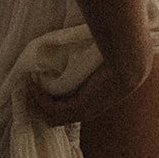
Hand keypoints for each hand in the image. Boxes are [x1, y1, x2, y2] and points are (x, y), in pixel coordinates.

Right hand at [26, 59, 148, 126]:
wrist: (130, 58)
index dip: (51, 100)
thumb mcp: (99, 56)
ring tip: (28, 86)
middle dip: (39, 105)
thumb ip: (87, 55)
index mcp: (95, 100)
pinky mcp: (79, 109)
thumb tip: (75, 39)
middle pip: (57, 117)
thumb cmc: (118, 52)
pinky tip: (33, 85)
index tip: (39, 85)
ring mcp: (84, 112)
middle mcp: (89, 110)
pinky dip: (39, 100)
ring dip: (36, 103)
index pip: (68, 108)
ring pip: (51, 117)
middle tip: (28, 89)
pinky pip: (52, 110)